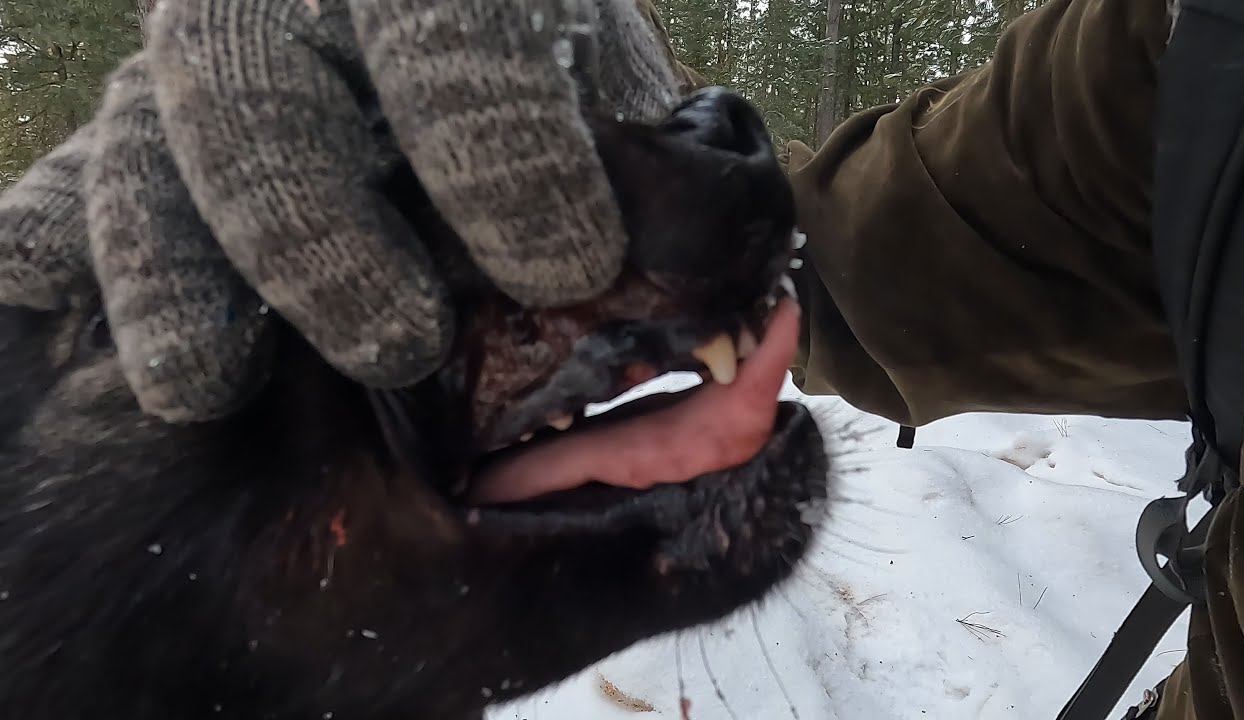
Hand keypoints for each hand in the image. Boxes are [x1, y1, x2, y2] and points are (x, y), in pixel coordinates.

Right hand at [0, 0, 679, 421]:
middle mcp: (296, 5)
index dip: (501, 147)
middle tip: (391, 345)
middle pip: (265, 94)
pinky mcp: (136, 129)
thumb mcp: (619, 112)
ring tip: (199, 388)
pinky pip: (69, 186)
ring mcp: (201, 66)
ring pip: (149, 145)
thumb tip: (741, 324)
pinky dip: (46, 248)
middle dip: (321, 226)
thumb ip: (677, 192)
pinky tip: (30, 308)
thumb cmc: (552, 102)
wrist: (450, 46)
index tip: (565, 263)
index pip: (454, 35)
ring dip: (170, 270)